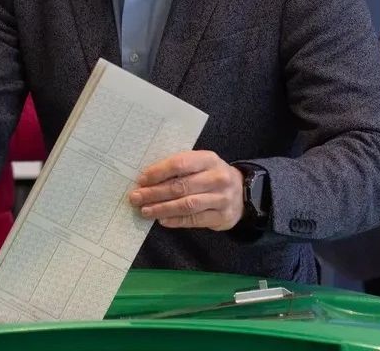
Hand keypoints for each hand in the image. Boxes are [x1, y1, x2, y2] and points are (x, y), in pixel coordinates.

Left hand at [128, 150, 243, 230]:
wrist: (243, 192)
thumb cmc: (211, 176)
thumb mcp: (201, 164)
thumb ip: (180, 168)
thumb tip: (147, 179)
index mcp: (209, 159)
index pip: (180, 164)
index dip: (158, 172)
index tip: (141, 180)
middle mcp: (217, 178)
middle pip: (181, 186)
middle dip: (154, 193)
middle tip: (136, 198)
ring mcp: (222, 198)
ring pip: (187, 205)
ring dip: (162, 208)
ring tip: (145, 211)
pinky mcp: (222, 217)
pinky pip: (195, 220)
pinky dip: (176, 221)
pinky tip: (162, 220)